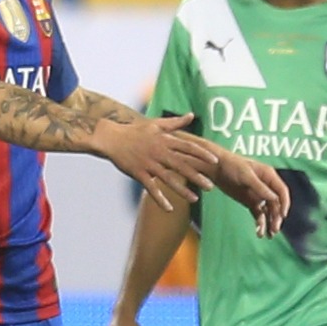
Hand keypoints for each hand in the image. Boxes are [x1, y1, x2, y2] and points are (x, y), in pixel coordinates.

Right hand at [94, 112, 216, 212]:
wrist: (111, 138)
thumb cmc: (135, 131)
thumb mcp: (156, 123)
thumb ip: (175, 123)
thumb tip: (191, 115)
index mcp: (165, 140)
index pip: (188, 147)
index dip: (202, 154)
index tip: (215, 161)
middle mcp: (159, 152)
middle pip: (181, 165)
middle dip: (197, 176)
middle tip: (211, 187)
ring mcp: (149, 163)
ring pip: (168, 179)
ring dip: (182, 190)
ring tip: (195, 199)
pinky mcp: (138, 173)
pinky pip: (151, 188)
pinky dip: (159, 199)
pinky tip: (169, 209)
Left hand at [215, 151, 288, 236]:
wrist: (215, 167)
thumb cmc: (232, 165)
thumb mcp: (245, 175)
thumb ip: (260, 187)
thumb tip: (274, 198)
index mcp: (269, 176)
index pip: (282, 191)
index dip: (284, 203)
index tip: (283, 215)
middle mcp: (267, 186)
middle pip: (276, 204)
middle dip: (276, 217)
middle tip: (275, 229)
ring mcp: (259, 195)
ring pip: (268, 211)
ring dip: (269, 223)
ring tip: (268, 235)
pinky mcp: (250, 202)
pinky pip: (258, 214)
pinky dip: (260, 223)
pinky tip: (259, 232)